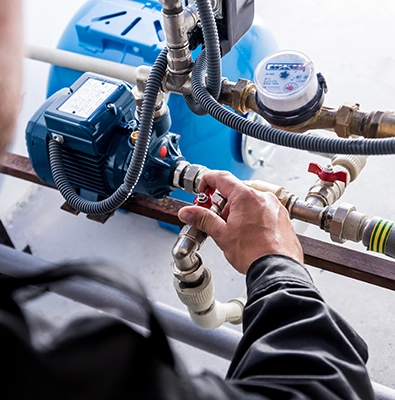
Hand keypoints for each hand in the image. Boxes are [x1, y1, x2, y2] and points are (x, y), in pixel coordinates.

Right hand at [178, 171, 303, 273]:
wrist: (277, 269)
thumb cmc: (253, 252)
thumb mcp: (221, 234)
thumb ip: (203, 219)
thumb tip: (188, 212)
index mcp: (246, 196)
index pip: (222, 178)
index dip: (208, 181)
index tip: (203, 190)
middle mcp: (263, 197)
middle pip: (237, 191)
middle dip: (223, 204)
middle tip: (217, 219)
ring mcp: (275, 207)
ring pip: (251, 201)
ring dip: (239, 211)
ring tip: (235, 232)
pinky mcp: (283, 218)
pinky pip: (264, 210)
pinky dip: (254, 217)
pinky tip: (250, 235)